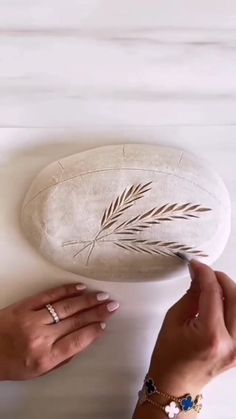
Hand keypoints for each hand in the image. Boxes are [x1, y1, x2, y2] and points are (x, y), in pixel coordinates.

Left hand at [0, 283, 118, 379]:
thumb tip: (88, 340)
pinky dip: (66, 290)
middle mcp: (40, 337)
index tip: (105, 324)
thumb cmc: (12, 364)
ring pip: (67, 306)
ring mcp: (32, 319)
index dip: (94, 330)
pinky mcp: (25, 306)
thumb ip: (64, 357)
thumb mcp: (40, 371)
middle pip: (76, 321)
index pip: (78, 340)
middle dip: (98, 312)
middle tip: (112, 305)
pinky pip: (49, 295)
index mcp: (45, 357)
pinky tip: (80, 288)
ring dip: (87, 300)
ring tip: (102, 296)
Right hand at [148, 261, 235, 396]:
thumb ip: (191, 295)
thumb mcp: (174, 319)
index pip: (213, 293)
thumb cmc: (168, 356)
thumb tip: (199, 276)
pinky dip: (232, 306)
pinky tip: (221, 303)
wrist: (176, 384)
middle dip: (221, 279)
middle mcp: (231, 343)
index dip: (205, 273)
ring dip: (229, 292)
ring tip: (213, 288)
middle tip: (206, 273)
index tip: (196, 264)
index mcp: (211, 335)